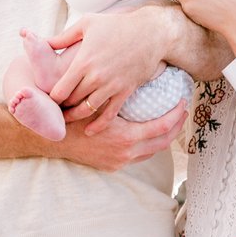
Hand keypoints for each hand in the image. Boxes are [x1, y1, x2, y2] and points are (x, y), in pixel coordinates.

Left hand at [46, 4, 176, 127]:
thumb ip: (64, 36)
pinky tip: (90, 131)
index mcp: (83, 61)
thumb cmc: (117, 26)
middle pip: (72, 101)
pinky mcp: (125, 92)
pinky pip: (109, 114)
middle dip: (62, 107)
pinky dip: (99, 125)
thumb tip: (44, 42)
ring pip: (87, 110)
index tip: (49, 98)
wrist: (151, 34)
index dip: (52, 97)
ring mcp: (111, 86)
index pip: (60, 89)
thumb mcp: (87, 24)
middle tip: (55, 110)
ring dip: (76, 117)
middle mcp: (96, 77)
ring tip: (68, 119)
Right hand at [54, 102, 186, 171]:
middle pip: (162, 142)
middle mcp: (126, 153)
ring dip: (162, 138)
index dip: (176, 115)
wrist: (53, 141)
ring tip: (169, 122)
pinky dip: (147, 145)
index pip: (162, 127)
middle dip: (176, 127)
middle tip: (183, 112)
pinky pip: (137, 157)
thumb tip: (137, 70)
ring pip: (151, 152)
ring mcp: (120, 162)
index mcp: (126, 137)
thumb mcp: (97, 102)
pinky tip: (146, 133)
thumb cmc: (73, 116)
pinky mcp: (112, 166)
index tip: (183, 103)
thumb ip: (116, 92)